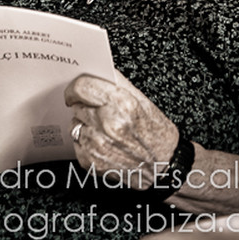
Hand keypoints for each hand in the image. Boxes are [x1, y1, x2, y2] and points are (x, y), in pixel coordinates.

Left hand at [64, 70, 178, 189]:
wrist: (163, 167)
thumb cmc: (155, 133)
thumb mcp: (142, 100)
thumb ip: (116, 83)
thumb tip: (95, 71)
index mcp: (122, 104)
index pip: (81, 86)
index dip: (75, 87)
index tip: (75, 90)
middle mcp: (109, 124)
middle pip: (77, 105)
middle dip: (85, 105)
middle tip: (101, 112)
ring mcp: (98, 145)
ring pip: (75, 123)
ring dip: (85, 124)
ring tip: (105, 129)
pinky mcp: (91, 161)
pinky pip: (77, 142)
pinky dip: (86, 141)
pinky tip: (104, 143)